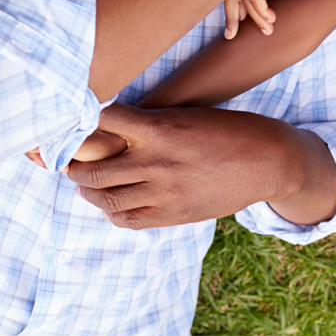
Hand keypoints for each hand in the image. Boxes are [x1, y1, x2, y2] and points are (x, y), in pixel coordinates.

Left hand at [66, 103, 329, 228]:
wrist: (268, 162)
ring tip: (85, 184)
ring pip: (106, 198)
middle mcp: (156, 162)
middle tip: (67, 161)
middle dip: (73, 166)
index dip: (80, 122)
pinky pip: (128, 220)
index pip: (101, 121)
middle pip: (93, 169)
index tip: (71, 122)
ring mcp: (163, 193)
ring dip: (88, 191)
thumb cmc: (227, 129)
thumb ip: (149, 124)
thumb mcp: (186, 116)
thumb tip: (108, 127)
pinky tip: (112, 203)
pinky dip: (112, 212)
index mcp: (158, 128)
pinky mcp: (172, 215)